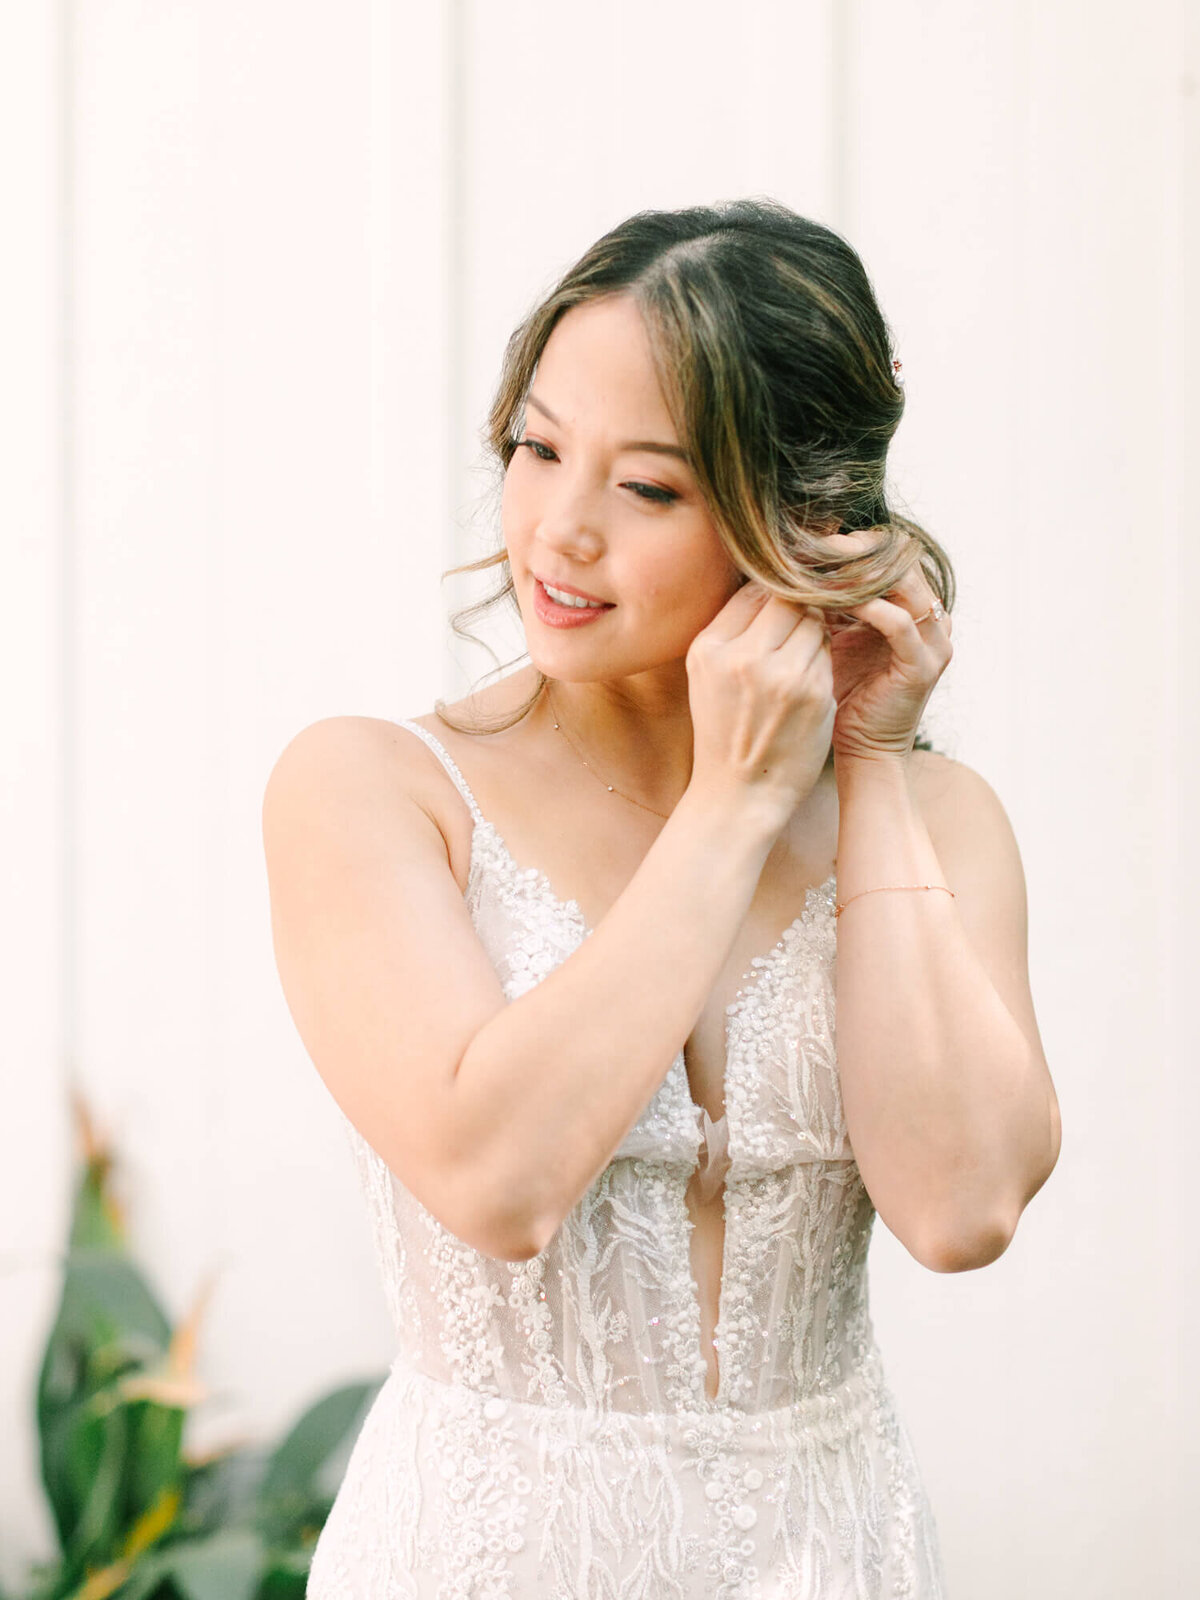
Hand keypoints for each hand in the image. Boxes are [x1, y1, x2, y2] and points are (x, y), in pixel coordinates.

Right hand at [685, 581, 834, 827]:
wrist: (738, 794)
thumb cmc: (723, 732)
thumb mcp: (708, 677)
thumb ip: (732, 631)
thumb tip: (770, 582)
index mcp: (709, 649)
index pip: (753, 590)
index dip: (773, 592)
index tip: (781, 604)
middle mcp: (742, 658)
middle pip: (788, 599)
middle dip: (799, 607)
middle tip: (799, 626)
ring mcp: (781, 676)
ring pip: (814, 622)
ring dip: (814, 632)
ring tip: (799, 658)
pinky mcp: (814, 694)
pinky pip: (827, 653)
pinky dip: (823, 660)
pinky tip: (810, 680)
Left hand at [821, 530, 952, 762]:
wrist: (861, 751)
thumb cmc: (839, 695)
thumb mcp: (830, 637)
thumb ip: (825, 601)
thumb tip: (791, 560)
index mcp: (911, 606)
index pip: (889, 553)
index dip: (850, 542)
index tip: (807, 538)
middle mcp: (930, 618)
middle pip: (899, 560)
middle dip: (853, 550)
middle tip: (811, 544)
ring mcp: (933, 641)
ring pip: (903, 584)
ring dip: (858, 573)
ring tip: (818, 567)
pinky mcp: (924, 665)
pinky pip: (899, 623)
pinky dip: (867, 607)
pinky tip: (830, 602)